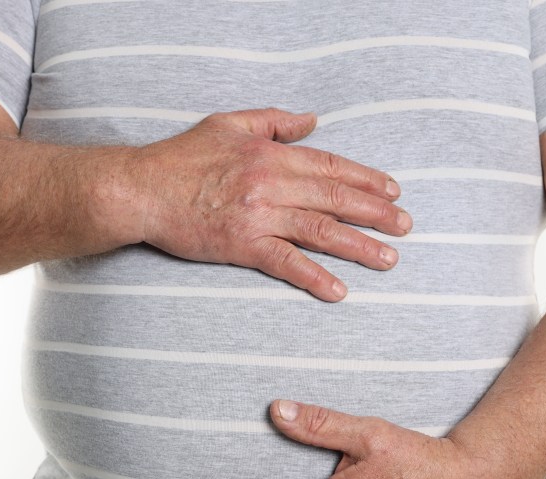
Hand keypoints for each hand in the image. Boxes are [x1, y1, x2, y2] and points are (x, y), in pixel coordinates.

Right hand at [126, 108, 411, 301]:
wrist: (140, 189)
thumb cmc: (180, 157)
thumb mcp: (229, 124)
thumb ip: (274, 122)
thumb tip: (312, 121)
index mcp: (271, 154)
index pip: (331, 166)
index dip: (366, 179)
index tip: (392, 191)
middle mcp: (271, 182)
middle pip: (336, 198)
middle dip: (376, 213)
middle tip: (405, 227)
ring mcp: (258, 215)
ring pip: (320, 230)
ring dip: (359, 246)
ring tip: (388, 259)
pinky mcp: (241, 245)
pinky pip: (286, 262)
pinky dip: (315, 277)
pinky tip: (339, 290)